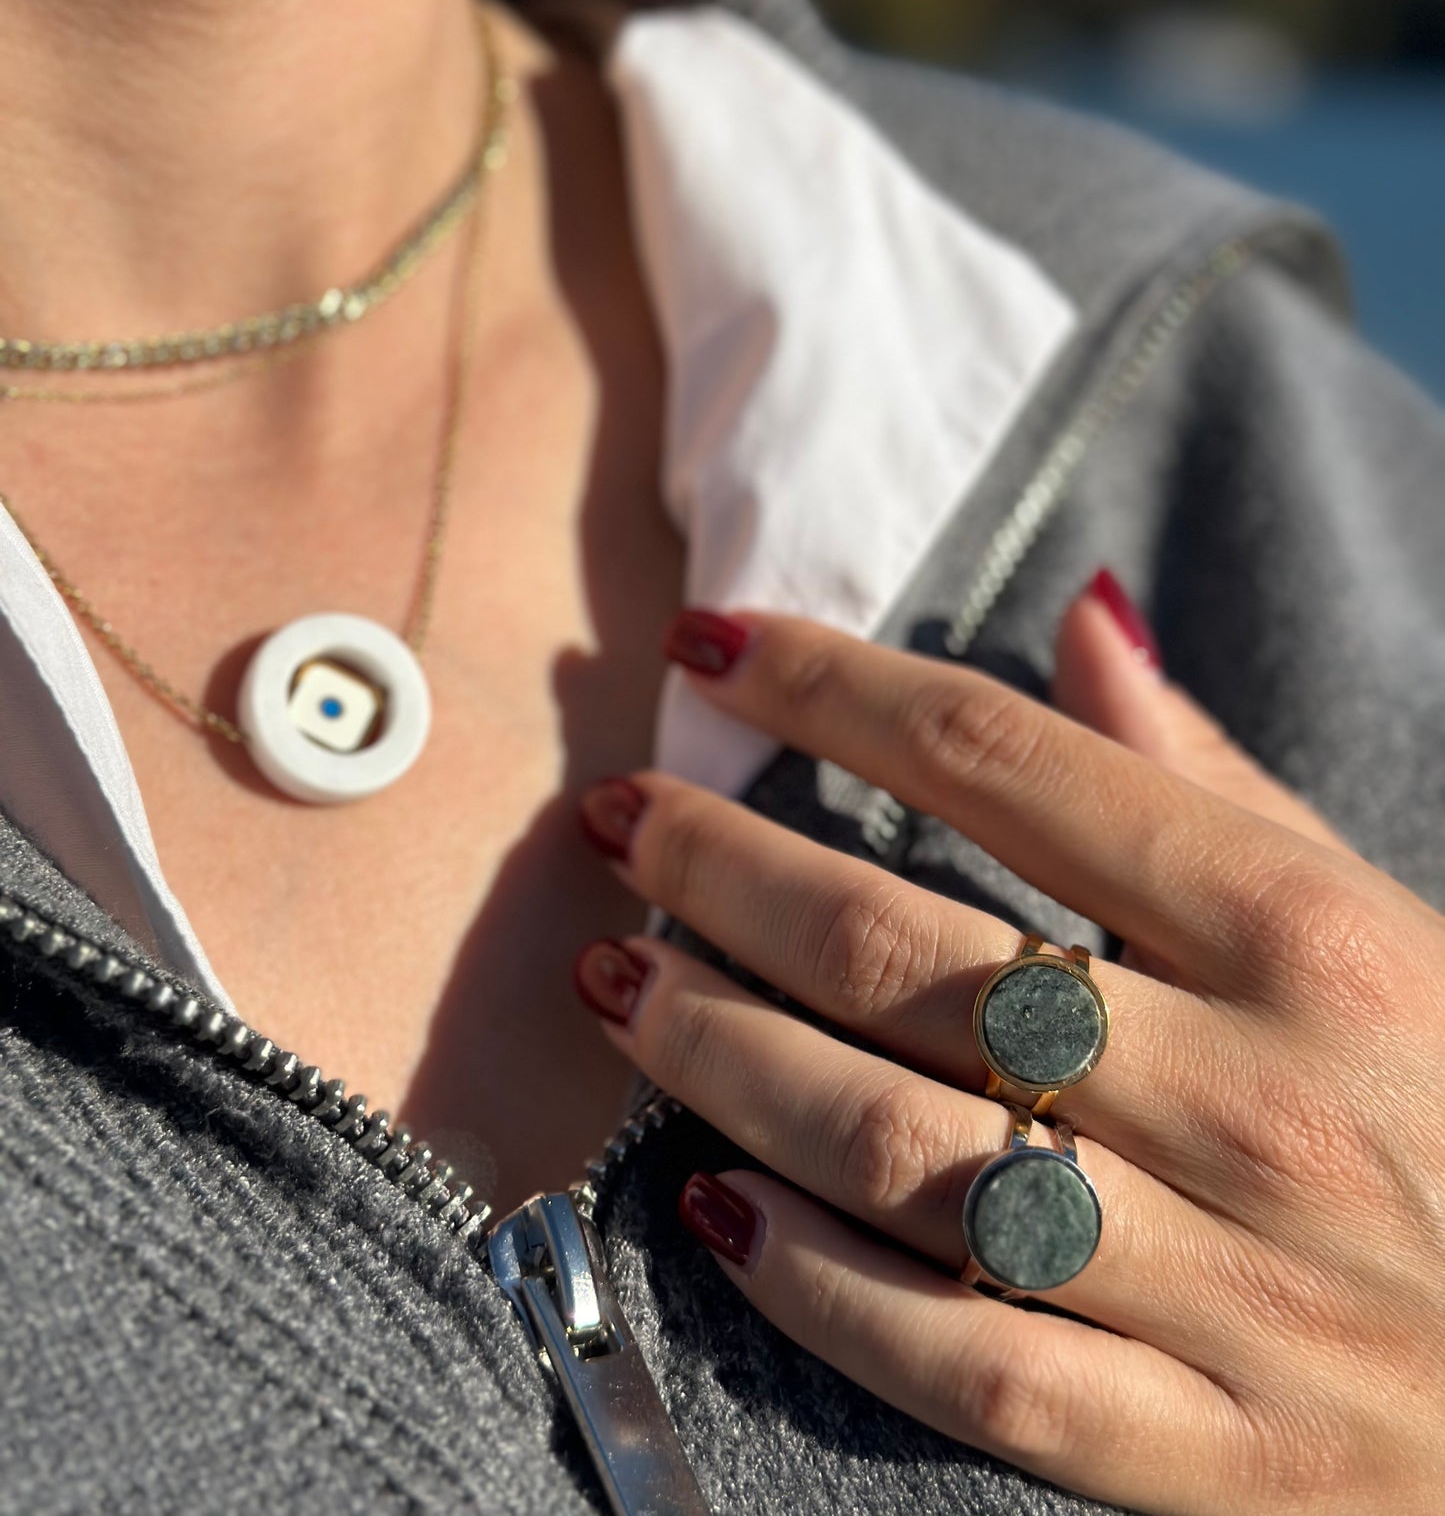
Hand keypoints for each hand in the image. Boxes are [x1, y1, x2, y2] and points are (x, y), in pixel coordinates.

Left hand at [572, 575, 1444, 1513]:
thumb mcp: (1380, 920)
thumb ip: (1213, 777)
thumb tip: (1081, 614)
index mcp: (1307, 939)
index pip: (1002, 763)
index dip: (830, 686)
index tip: (711, 645)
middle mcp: (1259, 1103)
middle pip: (912, 958)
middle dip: (728, 871)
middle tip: (618, 818)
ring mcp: (1235, 1291)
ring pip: (902, 1155)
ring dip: (723, 1055)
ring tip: (614, 983)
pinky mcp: (1213, 1458)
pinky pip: (968, 1367)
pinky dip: (819, 1287)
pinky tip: (715, 1205)